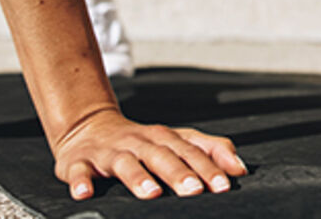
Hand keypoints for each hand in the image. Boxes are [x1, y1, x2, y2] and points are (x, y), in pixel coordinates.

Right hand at [51, 108, 246, 200]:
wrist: (87, 127)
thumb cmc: (140, 142)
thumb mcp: (176, 141)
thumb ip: (210, 149)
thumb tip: (241, 168)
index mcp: (164, 138)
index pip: (190, 151)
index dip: (208, 168)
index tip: (225, 185)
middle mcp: (138, 143)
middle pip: (161, 156)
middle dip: (179, 173)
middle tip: (195, 191)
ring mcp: (109, 152)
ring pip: (124, 163)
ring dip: (138, 177)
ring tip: (151, 193)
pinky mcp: (79, 162)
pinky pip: (79, 171)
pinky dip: (81, 181)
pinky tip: (85, 193)